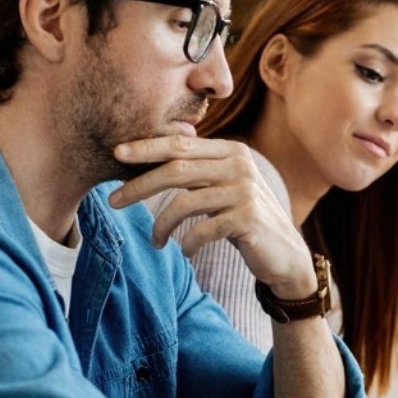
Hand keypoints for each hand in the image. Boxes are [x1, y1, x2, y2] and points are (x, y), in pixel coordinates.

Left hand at [106, 136, 317, 298]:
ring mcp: (244, 191)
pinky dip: (187, 244)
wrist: (285, 254)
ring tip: (154, 241)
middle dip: (139, 185)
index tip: (116, 153)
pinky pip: (201, 229)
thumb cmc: (244, 219)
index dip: (146, 148)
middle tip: (112, 201)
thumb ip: (198, 170)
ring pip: (184, 202)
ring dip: (161, 225)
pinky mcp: (248, 219)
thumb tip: (149, 158)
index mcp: (231, 150)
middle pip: (176, 169)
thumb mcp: (223, 187)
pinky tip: (185, 252)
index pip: (180, 143)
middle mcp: (239, 165)